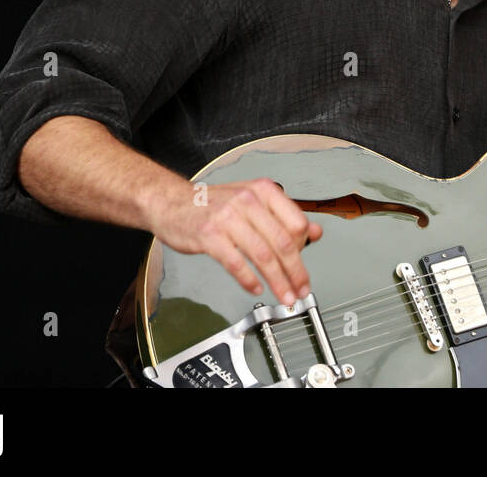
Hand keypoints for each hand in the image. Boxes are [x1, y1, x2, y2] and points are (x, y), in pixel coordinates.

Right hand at [150, 178, 322, 305]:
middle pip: (282, 242)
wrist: (172, 202)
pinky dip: (249, 279)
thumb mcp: (253, 202)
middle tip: (301, 289)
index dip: (305, 249)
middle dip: (296, 272)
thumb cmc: (213, 204)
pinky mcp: (209, 235)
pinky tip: (256, 288)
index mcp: (263, 191)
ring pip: (262, 254)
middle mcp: (248, 201)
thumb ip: (284, 217)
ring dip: (277, 281)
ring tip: (284, 295)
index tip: (304, 268)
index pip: (297, 222)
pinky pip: (235, 262)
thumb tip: (315, 232)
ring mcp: (228, 217)